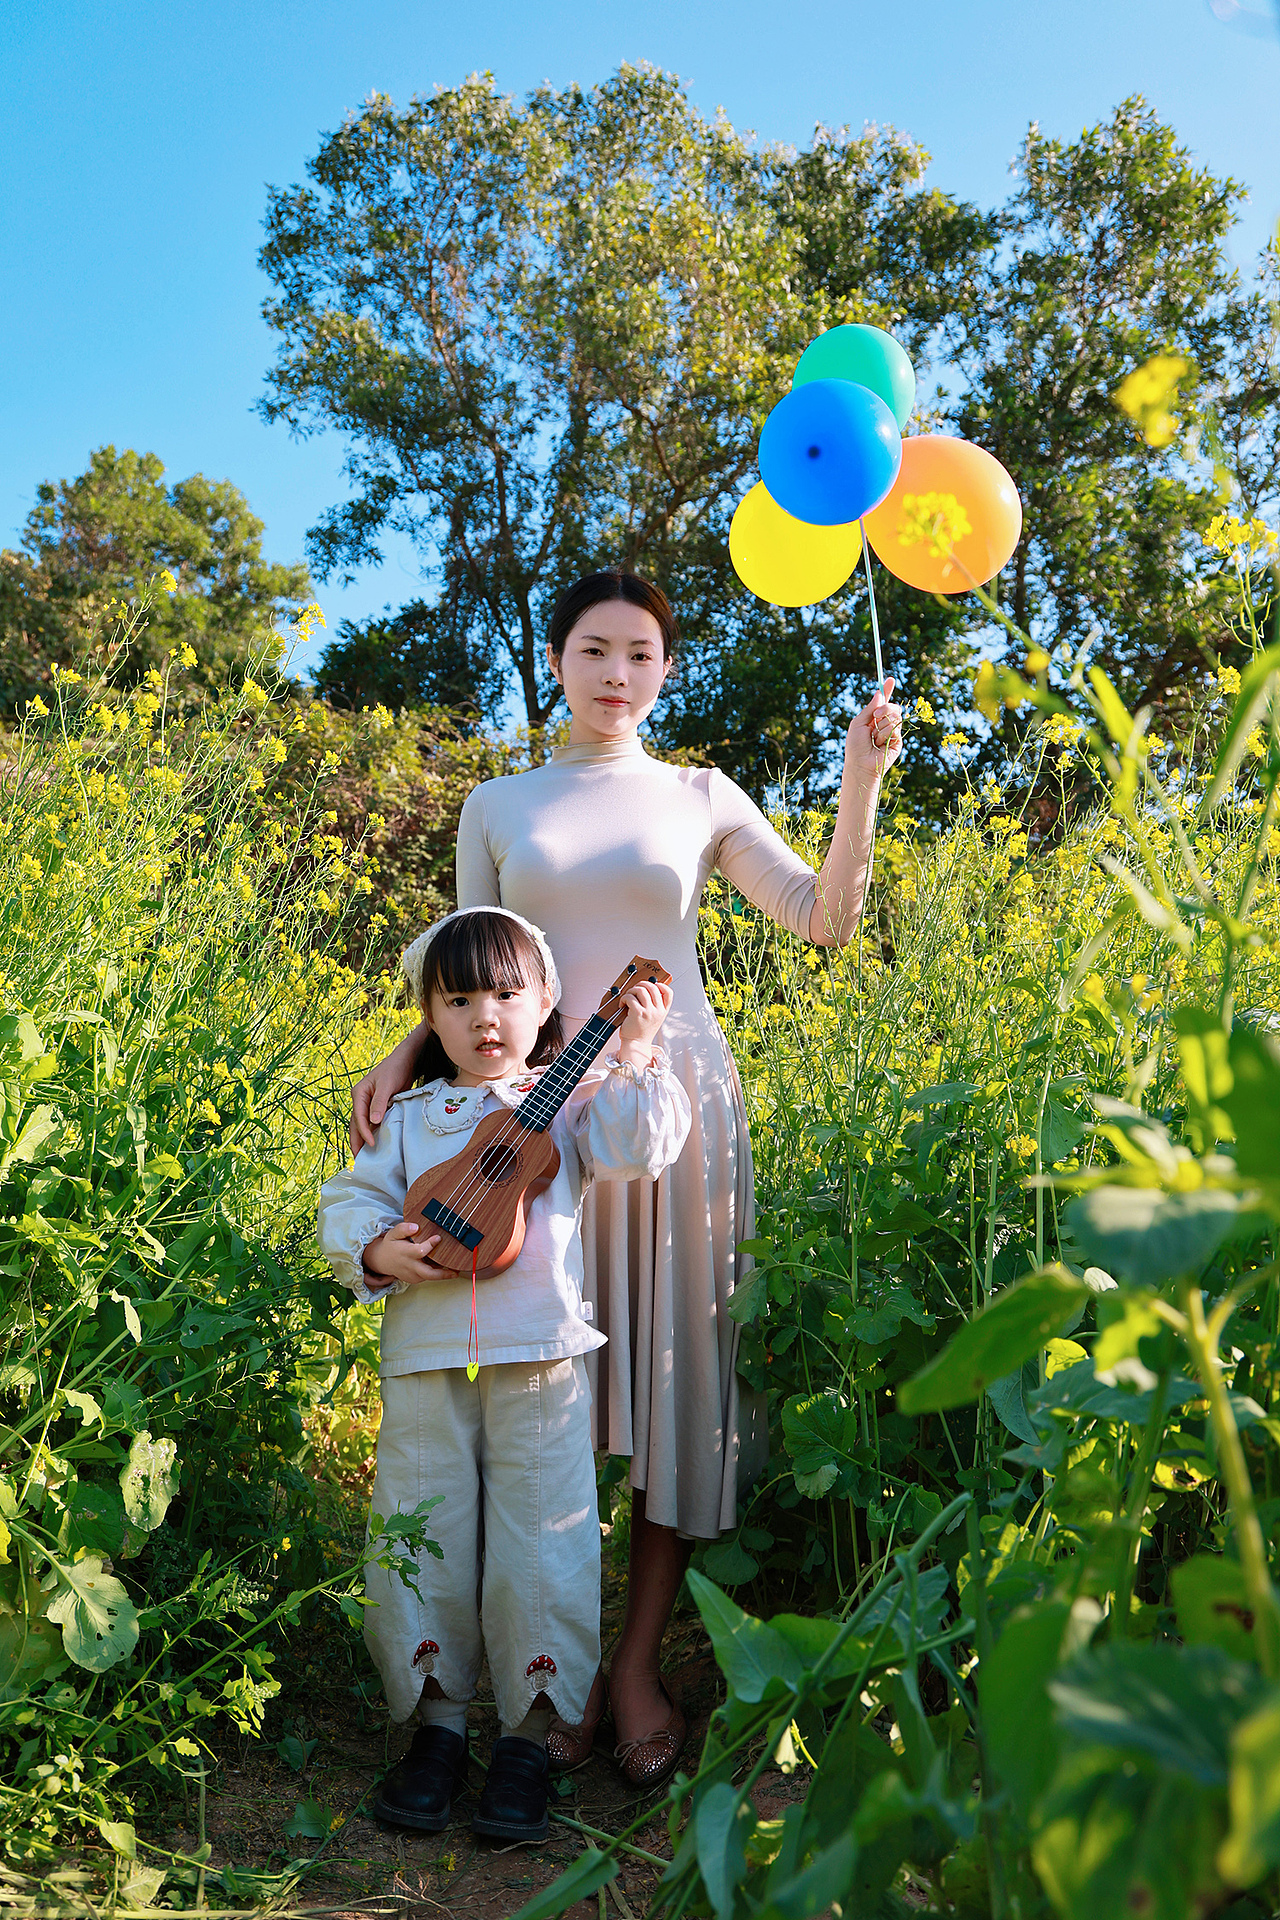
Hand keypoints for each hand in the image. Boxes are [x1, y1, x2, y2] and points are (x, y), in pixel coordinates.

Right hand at [350, 1026, 424, 1154]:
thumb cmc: (396, 1068)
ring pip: (363, 1125)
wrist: (406, 1060)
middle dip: (357, 1142)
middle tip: (359, 1161)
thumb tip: (373, 1121)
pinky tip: (376, 1145)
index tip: (371, 1145)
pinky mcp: (378, 1106)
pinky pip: (372, 1123)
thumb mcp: (388, 1085)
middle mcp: (360, 1099)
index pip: (358, 1117)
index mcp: (359, 1093)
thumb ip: (379, 1102)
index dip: (364, 1133)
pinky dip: (373, 1133)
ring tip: (365, 1157)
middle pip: (356, 1124)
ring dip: (363, 1140)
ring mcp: (368, 1103)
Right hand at [362, 1221, 450, 1287]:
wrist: (382, 1261)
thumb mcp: (393, 1233)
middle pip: (428, 1273)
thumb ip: (404, 1229)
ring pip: (430, 1277)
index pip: (420, 1251)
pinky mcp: (414, 1280)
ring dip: (443, 1274)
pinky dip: (436, 1273)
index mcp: (406, 1253)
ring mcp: (412, 1275)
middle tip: (456, 1271)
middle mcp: (410, 1266)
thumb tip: (415, 1227)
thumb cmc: (391, 1245)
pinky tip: (443, 1267)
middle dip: (443, 1274)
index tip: (438, 1238)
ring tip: (455, 1269)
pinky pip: (427, 1277)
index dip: (430, 1245)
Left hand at [617, 979, 672, 1070]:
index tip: (651, 986)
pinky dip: (624, 998)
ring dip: (631, 991)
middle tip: (634, 991)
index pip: (668, 992)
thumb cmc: (641, 1031)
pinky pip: (630, 997)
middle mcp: (658, 1011)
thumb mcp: (654, 1018)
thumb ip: (654, 1006)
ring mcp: (649, 1012)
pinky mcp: (638, 1013)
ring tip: (628, 998)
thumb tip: (645, 989)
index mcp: (663, 1011)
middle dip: (641, 985)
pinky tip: (622, 1004)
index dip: (660, 985)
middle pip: (653, 987)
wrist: (636, 1044)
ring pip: (641, 990)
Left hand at [845, 677, 902, 780]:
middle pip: (893, 707)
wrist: (861, 764)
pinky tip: (880, 743)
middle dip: (885, 708)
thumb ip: (869, 708)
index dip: (887, 690)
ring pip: (895, 717)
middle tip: (876, 716)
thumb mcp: (858, 723)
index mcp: (873, 718)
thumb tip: (879, 693)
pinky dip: (885, 734)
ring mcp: (892, 732)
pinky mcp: (898, 741)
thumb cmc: (855, 746)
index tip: (889, 679)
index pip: (883, 702)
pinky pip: (896, 728)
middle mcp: (884, 724)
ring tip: (874, 738)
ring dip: (882, 726)